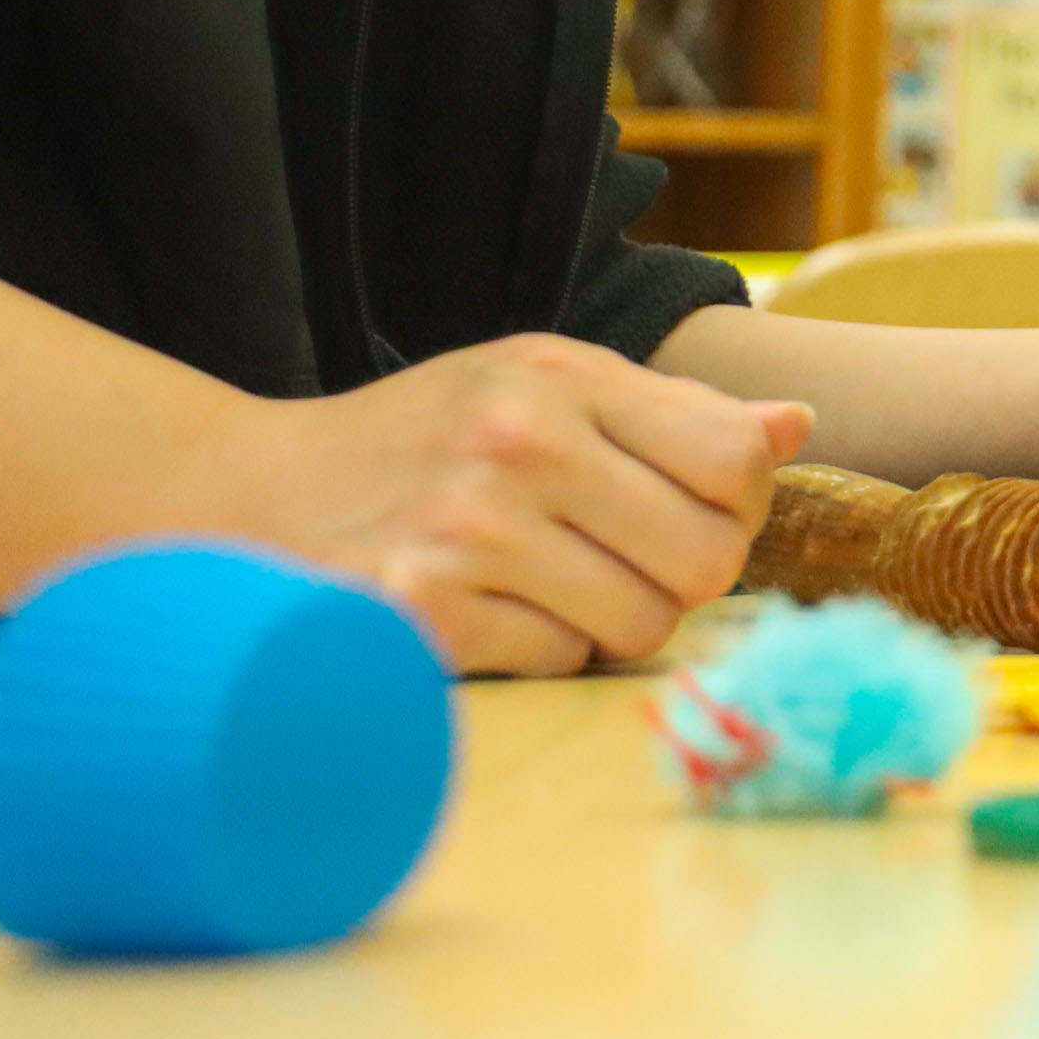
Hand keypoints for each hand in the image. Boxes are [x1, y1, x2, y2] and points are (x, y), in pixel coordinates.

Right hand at [210, 332, 809, 675]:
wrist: (243, 495)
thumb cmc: (422, 441)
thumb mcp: (540, 386)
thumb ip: (674, 412)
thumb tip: (796, 426)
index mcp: (561, 375)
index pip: (735, 460)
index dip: (734, 503)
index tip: (688, 506)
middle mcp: (519, 442)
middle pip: (705, 558)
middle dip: (678, 575)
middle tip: (617, 558)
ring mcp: (468, 531)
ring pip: (642, 624)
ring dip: (609, 621)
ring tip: (545, 581)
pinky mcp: (423, 614)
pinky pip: (561, 663)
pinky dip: (541, 651)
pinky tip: (487, 610)